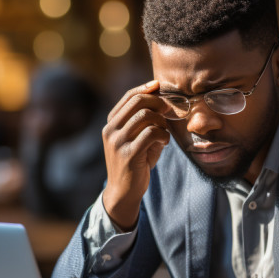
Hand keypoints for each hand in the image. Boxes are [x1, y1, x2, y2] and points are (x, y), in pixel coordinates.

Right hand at [101, 81, 170, 229]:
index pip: (128, 97)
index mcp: (111, 124)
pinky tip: (164, 143)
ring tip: (164, 132)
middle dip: (157, 102)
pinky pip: (152, 133)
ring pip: (145, 116)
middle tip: (168, 110)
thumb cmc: (134, 163)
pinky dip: (163, 135)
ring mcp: (118, 142)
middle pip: (137, 101)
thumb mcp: (135, 139)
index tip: (158, 86)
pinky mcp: (129, 154)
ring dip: (161, 121)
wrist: (123, 191)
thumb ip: (144, 121)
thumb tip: (162, 100)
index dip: (145, 88)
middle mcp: (111, 130)